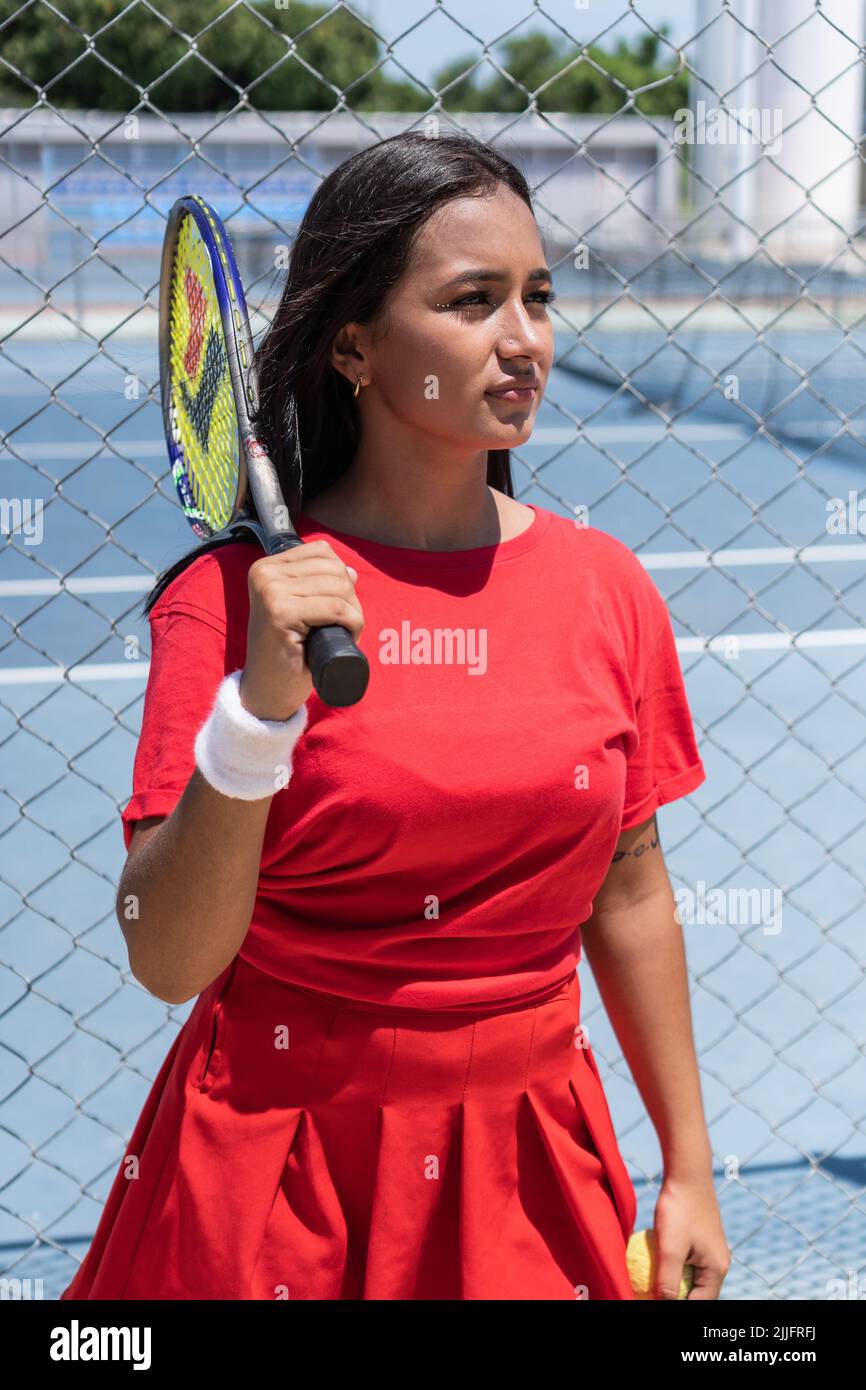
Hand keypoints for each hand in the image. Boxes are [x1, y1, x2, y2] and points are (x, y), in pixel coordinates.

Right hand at [239, 540, 363, 720]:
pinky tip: (346, 637)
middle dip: (350, 597)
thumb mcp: (301, 609)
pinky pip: (337, 608)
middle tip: (340, 626)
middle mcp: (264, 574)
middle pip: (334, 568)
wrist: (268, 690)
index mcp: (267, 567)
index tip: (333, 608)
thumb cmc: (289, 652)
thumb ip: (318, 585)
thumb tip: (349, 570)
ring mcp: (270, 592)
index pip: (322, 552)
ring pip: (339, 586)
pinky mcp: (280, 613)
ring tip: (340, 633)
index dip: (340, 579)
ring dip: (353, 612)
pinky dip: (353, 623)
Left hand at [651, 1172, 730, 1299]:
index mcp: (716, 1269)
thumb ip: (668, 1281)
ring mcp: (710, 1250)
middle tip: (650, 1291)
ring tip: (651, 1277)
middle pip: (696, 1292)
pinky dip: (673, 1264)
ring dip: (673, 1280)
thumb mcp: (670, 1248)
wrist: (687, 1172)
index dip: (677, 1305)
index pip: (699, 1303)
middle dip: (675, 1295)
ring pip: (691, 1276)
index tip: (655, 1298)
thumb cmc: (679, 1209)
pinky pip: (688, 1261)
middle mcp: (718, 1263)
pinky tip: (656, 1257)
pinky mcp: (701, 1239)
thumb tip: (663, 1304)